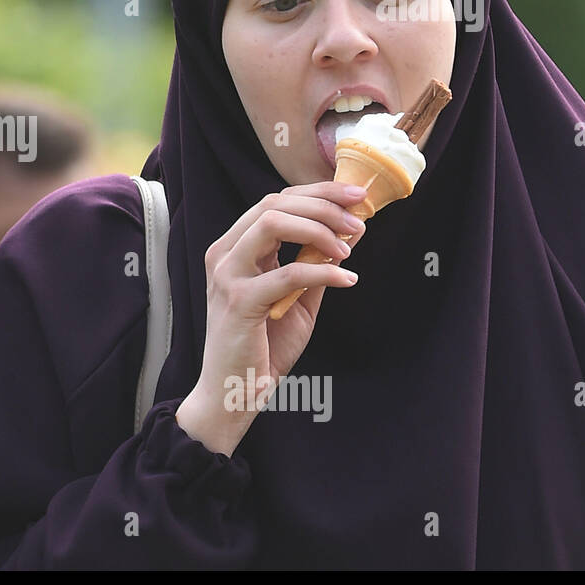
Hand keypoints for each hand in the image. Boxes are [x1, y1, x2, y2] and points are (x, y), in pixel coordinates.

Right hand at [176, 182, 365, 454]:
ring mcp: (227, 276)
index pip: (274, 202)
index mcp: (234, 248)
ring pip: (272, 223)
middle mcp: (224, 254)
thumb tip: (349, 234)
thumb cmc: (263, 345)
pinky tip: (347, 280)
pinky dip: (323, 272)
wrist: (235, 391)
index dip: (317, 193)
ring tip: (349, 249)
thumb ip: (313, 265)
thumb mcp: (295, 298)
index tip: (356, 196)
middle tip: (360, 218)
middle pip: (273, 204)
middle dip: (323, 204)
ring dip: (319, 229)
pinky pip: (288, 273)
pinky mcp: (239, 301)